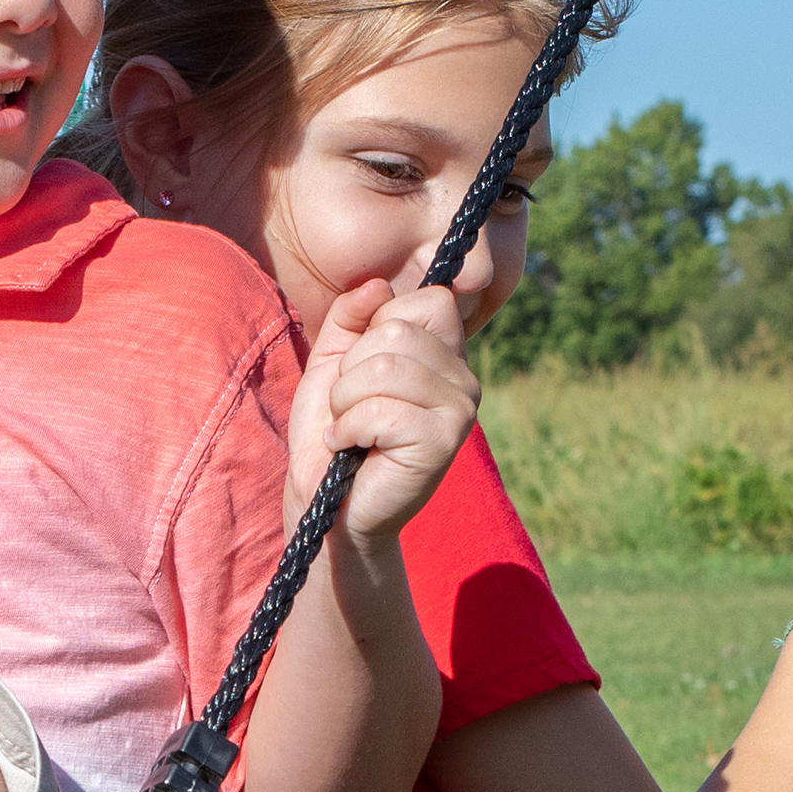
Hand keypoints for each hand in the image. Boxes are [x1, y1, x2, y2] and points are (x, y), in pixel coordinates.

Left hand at [285, 278, 479, 541]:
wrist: (329, 506)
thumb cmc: (333, 435)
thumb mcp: (332, 362)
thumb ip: (351, 317)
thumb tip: (378, 285)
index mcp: (446, 355)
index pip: (430, 299)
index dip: (379, 325)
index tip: (363, 369)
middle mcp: (464, 378)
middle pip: (397, 330)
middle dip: (351, 370)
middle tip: (350, 408)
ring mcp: (460, 410)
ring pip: (384, 368)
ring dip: (346, 402)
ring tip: (349, 429)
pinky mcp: (443, 442)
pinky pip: (381, 410)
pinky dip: (348, 429)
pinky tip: (352, 449)